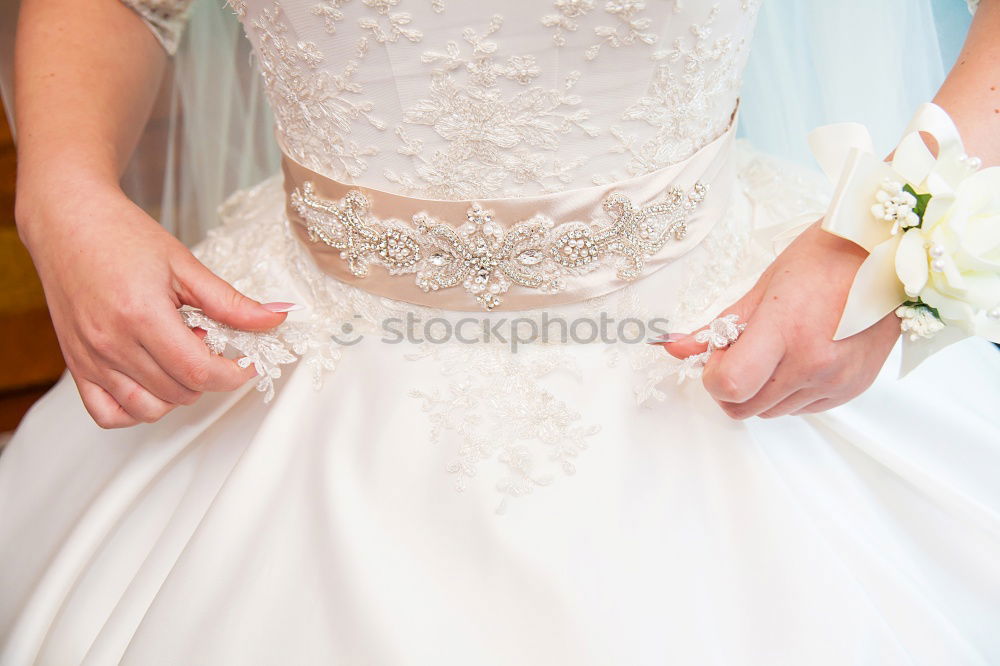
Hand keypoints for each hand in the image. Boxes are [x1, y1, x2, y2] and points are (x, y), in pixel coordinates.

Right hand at [17, 181, 290, 427]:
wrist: (68, 222)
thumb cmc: (123, 235)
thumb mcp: (185, 264)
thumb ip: (231, 300)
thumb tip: (276, 317)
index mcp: (141, 316)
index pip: (199, 371)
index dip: (233, 374)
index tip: (247, 362)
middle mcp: (112, 343)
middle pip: (179, 392)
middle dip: (208, 376)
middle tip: (207, 341)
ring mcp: (90, 358)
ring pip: (148, 409)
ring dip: (177, 394)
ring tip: (177, 355)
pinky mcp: (75, 365)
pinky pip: (108, 413)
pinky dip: (136, 409)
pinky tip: (152, 380)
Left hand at [662, 221, 900, 418]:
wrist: (890, 258)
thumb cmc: (825, 259)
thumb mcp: (763, 286)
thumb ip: (717, 326)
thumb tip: (673, 348)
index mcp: (785, 330)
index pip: (728, 385)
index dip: (712, 376)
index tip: (719, 354)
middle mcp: (813, 363)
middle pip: (744, 408)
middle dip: (730, 387)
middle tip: (739, 353)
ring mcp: (835, 381)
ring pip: (771, 412)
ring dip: (760, 390)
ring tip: (775, 350)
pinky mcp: (852, 389)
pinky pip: (801, 408)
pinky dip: (789, 392)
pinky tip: (799, 357)